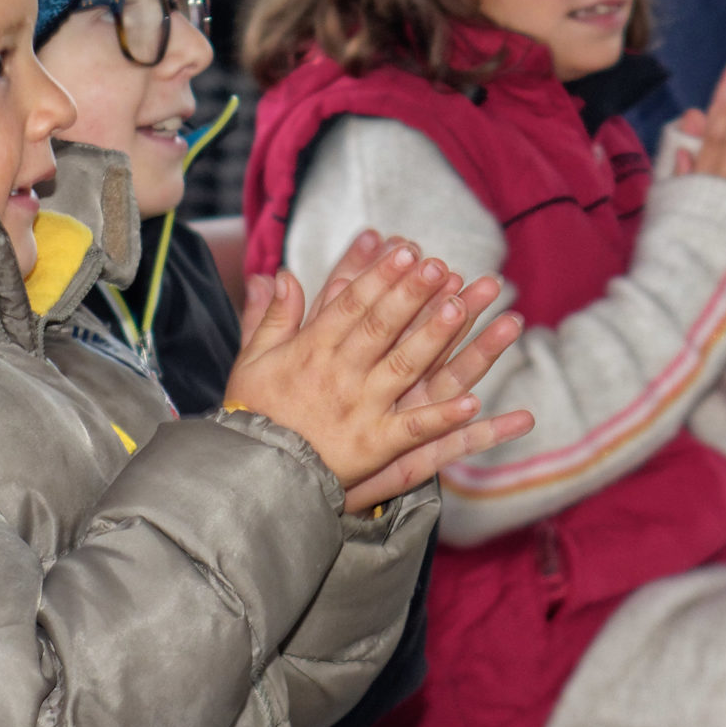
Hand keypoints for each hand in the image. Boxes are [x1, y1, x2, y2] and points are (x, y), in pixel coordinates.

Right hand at [223, 243, 533, 512]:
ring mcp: (360, 409)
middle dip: (412, 294)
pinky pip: (414, 430)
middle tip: (441, 266)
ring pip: (403, 366)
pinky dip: (443, 417)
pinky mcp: (374, 446)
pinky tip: (474, 402)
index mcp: (311, 350)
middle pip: (382, 326)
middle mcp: (339, 374)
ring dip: (433, 337)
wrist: (251, 476)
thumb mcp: (252, 361)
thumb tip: (280, 275)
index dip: (380, 275)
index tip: (406, 250)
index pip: (351, 303)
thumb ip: (271, 317)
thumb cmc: (251, 415)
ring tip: (461, 309)